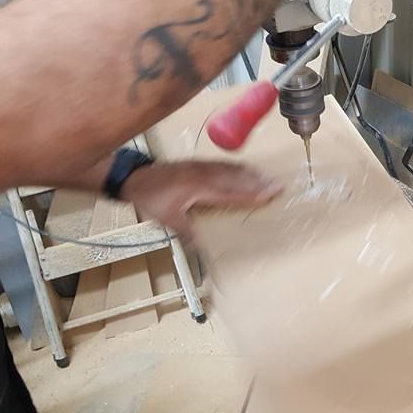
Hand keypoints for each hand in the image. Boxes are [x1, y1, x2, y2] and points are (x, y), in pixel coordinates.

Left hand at [120, 160, 281, 240]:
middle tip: (278, 185)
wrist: (134, 178)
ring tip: (267, 177)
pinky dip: (237, 167)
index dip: (253, 194)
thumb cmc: (151, 199)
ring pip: (232, 168)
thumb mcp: (168, 219)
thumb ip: (188, 232)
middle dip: (258, 182)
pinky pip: (223, 164)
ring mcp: (201, 166)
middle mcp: (204, 174)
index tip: (271, 194)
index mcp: (200, 187)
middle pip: (237, 177)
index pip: (233, 192)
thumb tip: (202, 249)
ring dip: (250, 173)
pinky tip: (243, 169)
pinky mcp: (197, 163)